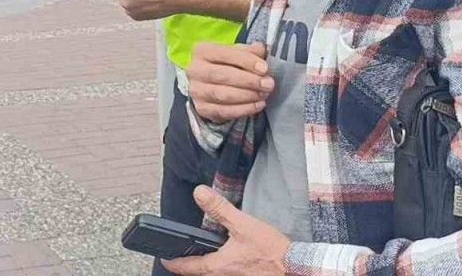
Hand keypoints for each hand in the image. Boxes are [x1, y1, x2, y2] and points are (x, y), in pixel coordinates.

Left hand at [162, 186, 289, 275]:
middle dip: (188, 267)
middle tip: (181, 258)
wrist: (296, 268)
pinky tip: (227, 260)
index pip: (186, 267)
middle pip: (198, 275)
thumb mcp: (243, 225)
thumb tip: (199, 193)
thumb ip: (219, 209)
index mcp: (218, 266)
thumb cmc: (273, 251)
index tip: (165, 258)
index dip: (172, 262)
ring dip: (205, 269)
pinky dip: (221, 270)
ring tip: (201, 258)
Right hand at [185, 42, 272, 123]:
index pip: (224, 53)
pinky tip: (258, 105)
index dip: (246, 61)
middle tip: (268, 84)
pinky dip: (244, 109)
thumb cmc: (226, 65)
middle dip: (249, 81)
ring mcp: (196, 91)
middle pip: (222, 75)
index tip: (264, 68)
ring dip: (247, 95)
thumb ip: (248, 51)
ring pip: (222, 95)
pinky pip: (224, 111)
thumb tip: (261, 50)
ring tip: (264, 94)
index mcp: (202, 51)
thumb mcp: (236, 53)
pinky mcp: (202, 109)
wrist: (210, 85)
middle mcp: (195, 70)